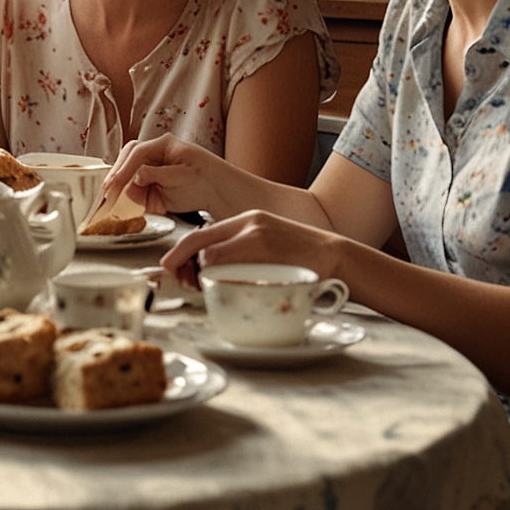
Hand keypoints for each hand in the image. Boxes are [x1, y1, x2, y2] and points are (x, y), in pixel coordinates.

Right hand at [103, 135, 225, 215]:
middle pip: (126, 161)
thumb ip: (159, 174)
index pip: (137, 153)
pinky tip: (122, 208)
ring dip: (120, 190)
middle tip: (108, 192)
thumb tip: (137, 176)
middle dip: (116, 176)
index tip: (116, 183)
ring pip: (127, 178)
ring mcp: (149, 172)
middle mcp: (152, 157)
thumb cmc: (206, 176)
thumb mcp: (185, 174)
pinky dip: (126, 201)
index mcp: (162, 146)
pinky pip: (133, 193)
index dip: (124, 168)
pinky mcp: (149, 188)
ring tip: (114, 202)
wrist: (216, 191)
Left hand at [160, 208, 348, 289]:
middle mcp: (249, 224)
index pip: (203, 234)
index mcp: (247, 219)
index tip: (171, 267)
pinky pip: (231, 270)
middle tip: (179, 281)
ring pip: (212, 257)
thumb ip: (242, 249)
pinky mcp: (267, 254)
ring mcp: (258, 238)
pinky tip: (221, 289)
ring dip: (200, 276)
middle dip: (181, 264)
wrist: (338, 256)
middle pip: (200, 243)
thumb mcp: (268, 241)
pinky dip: (219, 281)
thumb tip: (210, 269)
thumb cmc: (302, 256)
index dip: (180, 252)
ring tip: (201, 287)